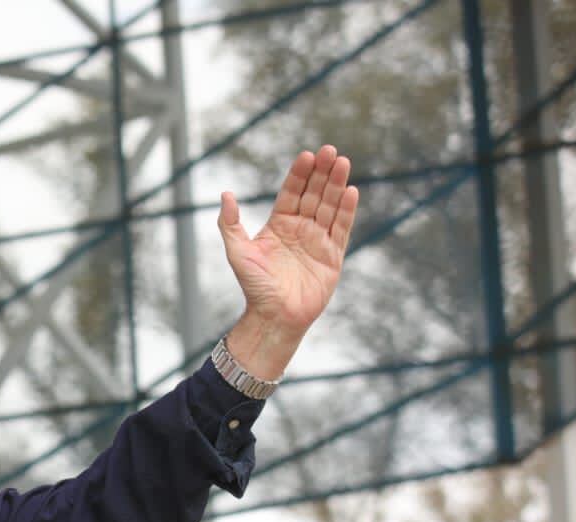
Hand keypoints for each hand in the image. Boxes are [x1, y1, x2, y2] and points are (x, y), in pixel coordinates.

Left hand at [219, 145, 358, 378]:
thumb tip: (225, 194)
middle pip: (314, 194)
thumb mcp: (237, 252)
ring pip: (330, 206)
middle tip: (330, 151)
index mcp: (279, 225)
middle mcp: (301, 229)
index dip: (300, 174)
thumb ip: (230, 224)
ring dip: (337, 185)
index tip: (307, 155)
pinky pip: (341, 229)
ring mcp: (318, 241)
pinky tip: (350, 191)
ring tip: (342, 162)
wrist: (273, 316)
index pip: (292, 193)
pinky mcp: (333, 256)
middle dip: (322, 173)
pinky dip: (346, 211)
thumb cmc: (254, 286)